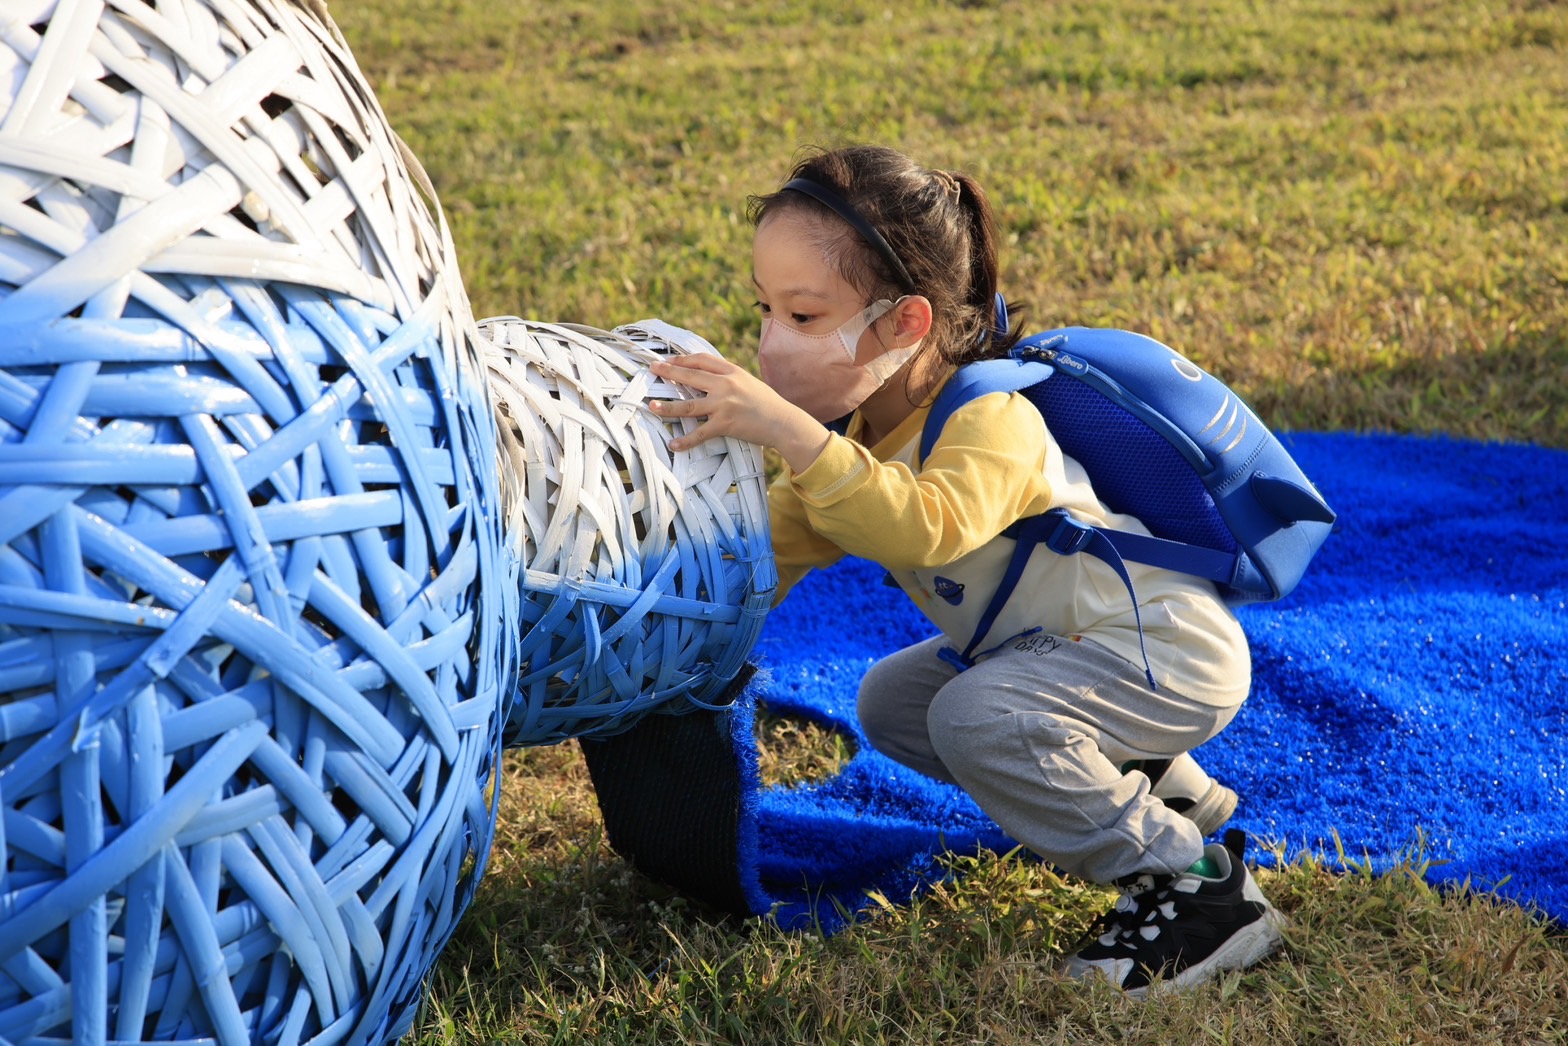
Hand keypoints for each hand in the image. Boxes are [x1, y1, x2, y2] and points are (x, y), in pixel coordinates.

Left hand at [649, 354, 829, 471]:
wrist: (783, 421)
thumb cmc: (766, 402)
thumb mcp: (747, 381)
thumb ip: (728, 377)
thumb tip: (705, 376)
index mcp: (732, 371)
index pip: (701, 360)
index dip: (682, 360)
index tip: (668, 361)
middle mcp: (726, 385)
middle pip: (690, 377)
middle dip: (668, 373)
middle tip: (652, 370)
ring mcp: (724, 405)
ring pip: (689, 406)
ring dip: (668, 407)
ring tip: (652, 407)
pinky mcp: (726, 425)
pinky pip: (700, 433)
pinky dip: (686, 440)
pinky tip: (674, 444)